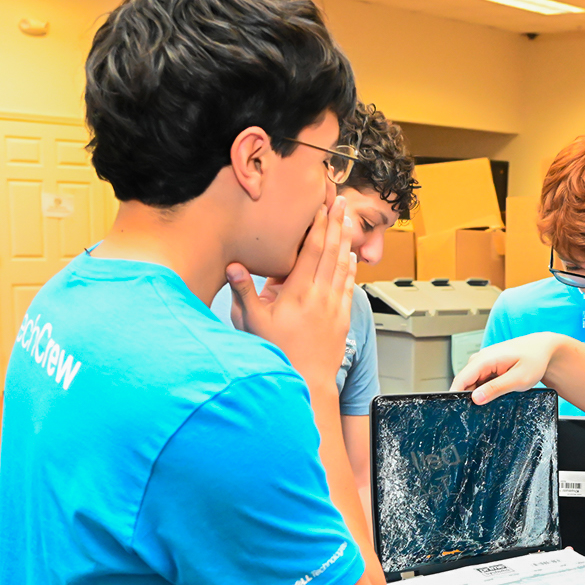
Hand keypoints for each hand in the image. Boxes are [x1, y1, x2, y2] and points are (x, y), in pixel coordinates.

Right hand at [227, 195, 355, 388]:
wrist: (307, 382)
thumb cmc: (277, 353)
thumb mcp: (252, 323)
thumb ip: (243, 292)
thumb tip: (234, 266)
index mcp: (298, 292)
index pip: (311, 250)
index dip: (318, 225)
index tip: (322, 206)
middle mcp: (321, 295)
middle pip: (331, 251)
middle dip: (335, 224)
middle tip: (340, 202)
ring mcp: (334, 307)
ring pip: (342, 266)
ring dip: (345, 242)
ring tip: (347, 221)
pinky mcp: (342, 319)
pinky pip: (349, 286)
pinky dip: (350, 269)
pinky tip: (350, 257)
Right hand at [450, 332, 567, 403]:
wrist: (543, 349)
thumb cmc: (534, 359)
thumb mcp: (518, 379)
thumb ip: (496, 388)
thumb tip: (476, 398)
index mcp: (485, 359)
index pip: (460, 380)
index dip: (455, 397)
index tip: (459, 412)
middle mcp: (480, 359)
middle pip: (464, 384)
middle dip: (469, 399)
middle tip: (485, 410)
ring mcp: (482, 363)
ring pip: (472, 385)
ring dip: (479, 395)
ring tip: (497, 398)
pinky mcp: (487, 368)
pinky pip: (479, 382)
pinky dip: (485, 391)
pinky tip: (497, 394)